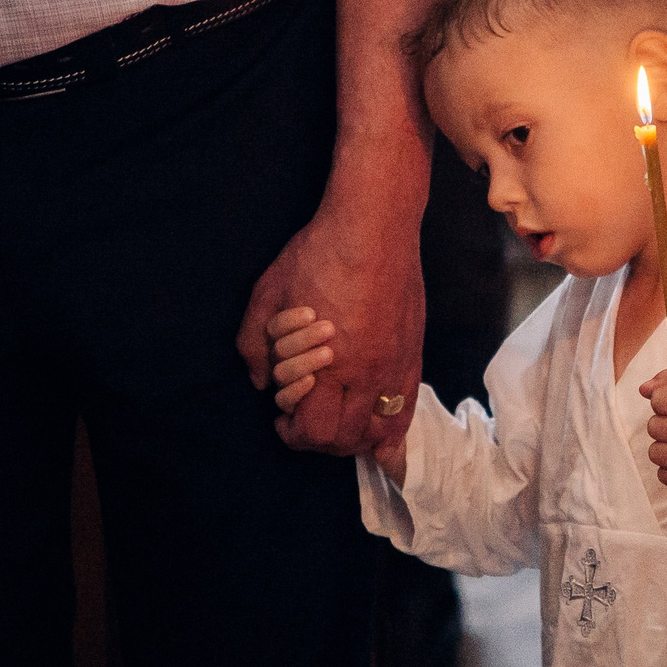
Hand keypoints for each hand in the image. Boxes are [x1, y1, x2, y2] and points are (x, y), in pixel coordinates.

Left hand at [242, 197, 424, 455]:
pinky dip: (392, 431)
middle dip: (318, 440)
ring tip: (337, 423)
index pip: (315, 429)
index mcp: (327, 362)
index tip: (282, 418)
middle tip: (305, 421)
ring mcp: (395, 366)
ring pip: (379, 431)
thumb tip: (260, 381)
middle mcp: (366, 373)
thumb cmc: (318, 254)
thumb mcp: (268, 293)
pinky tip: (379, 436)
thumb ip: (254, 344)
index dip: (293, 433)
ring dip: (354, 438)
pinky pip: (407, 409)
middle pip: (345, 438)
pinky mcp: (413, 354)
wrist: (374, 226)